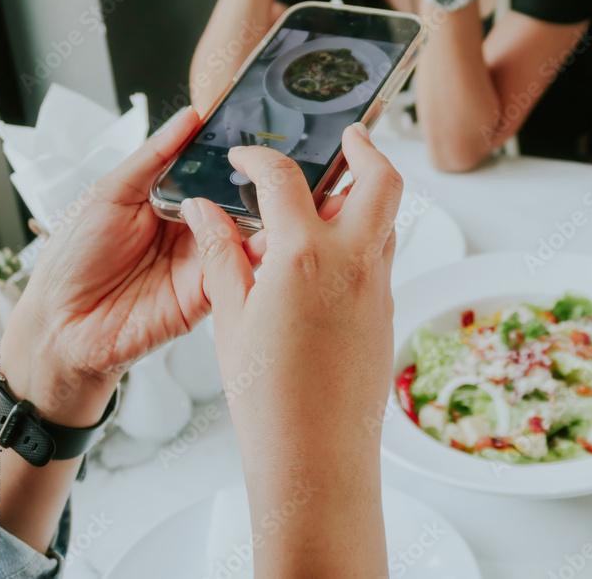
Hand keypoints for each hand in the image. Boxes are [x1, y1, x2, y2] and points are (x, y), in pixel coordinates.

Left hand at [0, 110, 260, 425]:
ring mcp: (203, 261)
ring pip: (246, 234)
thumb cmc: (73, 260)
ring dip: (263, 219)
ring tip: (277, 201)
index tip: (256, 137)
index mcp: (170, 200)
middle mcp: (192, 229)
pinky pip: (238, 271)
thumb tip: (188, 119)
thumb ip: (152, 158)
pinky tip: (262, 239)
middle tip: (275, 170)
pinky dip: (252, 256)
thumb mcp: (109, 192)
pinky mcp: (209, 293)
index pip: (212, 171)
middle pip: (237, 201)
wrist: (61, 325)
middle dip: (258, 187)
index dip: (233, 156)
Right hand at [182, 123, 400, 437]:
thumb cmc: (269, 396)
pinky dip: (364, 237)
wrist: (317, 454)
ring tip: (331, 196)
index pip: (285, 179)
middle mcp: (354, 262)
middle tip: (350, 136)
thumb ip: (220, 254)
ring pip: (388, 219)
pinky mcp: (387, 311)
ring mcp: (379, 287)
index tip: (247, 159)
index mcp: (306, 256)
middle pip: (381, 180)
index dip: (261, 158)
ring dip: (367, 195)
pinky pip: (382, 257)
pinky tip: (327, 256)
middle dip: (368, 148)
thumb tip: (203, 213)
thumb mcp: (230, 317)